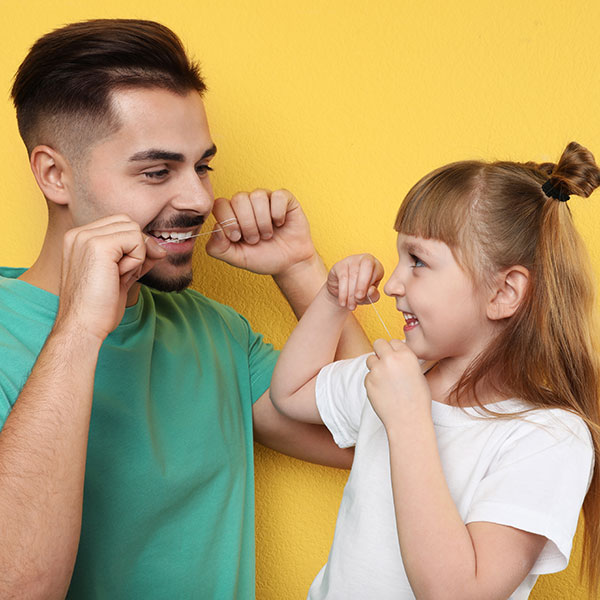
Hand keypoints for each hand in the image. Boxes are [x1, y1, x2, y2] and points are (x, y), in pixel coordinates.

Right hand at [54, 215, 166, 341]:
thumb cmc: (99, 307)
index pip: (119, 224)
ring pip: (133, 229)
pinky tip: (120, 276)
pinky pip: (136, 240)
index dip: (132, 245)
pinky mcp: (98, 245)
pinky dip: (137, 260)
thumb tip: (159, 248)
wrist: (82, 326)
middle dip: (137, 247)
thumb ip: (138, 258)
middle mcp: (79, 234)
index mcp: (79, 239)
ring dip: (137, 255)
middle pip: (128, 222)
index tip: (125, 270)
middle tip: (124, 273)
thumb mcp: (122, 276)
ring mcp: (86, 237)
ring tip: (119, 276)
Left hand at [205, 189, 315, 275]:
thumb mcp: (236, 258)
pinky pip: (278, 196)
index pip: (220, 204)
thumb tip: (216, 227)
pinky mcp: (284, 199)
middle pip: (238, 199)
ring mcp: (266, 199)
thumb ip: (218, 248)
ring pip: (257, 196)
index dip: (228, 221)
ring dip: (263, 221)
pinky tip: (280, 223)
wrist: (289, 263)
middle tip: (255, 239)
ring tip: (267, 234)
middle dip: (247, 224)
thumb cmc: (263, 258)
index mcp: (232, 214)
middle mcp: (247, 203)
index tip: (237, 238)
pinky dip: (278, 213)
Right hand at [327, 254, 383, 309]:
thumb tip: (371, 290)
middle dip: (362, 284)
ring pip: (353, 275)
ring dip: (351, 293)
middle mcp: (365, 259)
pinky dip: (343, 292)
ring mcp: (351, 260)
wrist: (341, 294)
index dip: (370, 285)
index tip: (364, 298)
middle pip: (366, 266)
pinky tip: (343, 302)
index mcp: (376, 266)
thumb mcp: (369, 296)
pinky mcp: (339, 265)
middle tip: (358, 298)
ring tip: (351, 306)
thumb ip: (373, 295)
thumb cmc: (359, 293)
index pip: (376, 271)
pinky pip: (342, 277)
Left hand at [365, 339, 431, 430]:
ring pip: (370, 359)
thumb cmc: (418, 400)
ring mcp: (377, 370)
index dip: (394, 349)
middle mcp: (390, 359)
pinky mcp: (368, 381)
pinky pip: (368, 376)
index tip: (395, 357)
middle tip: (384, 362)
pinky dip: (373, 381)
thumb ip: (405, 361)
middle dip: (381, 351)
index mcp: (406, 355)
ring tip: (385, 380)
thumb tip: (396, 356)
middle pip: (378, 343)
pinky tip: (383, 391)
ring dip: (375, 366)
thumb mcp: (418, 374)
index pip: (394, 341)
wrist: (408, 420)